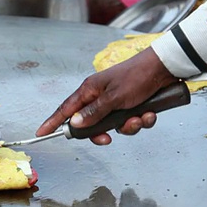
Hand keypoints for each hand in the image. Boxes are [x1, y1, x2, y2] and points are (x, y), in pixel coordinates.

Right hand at [35, 47, 177, 144]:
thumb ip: (94, 113)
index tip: (41, 132)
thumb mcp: (114, 98)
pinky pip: (130, 121)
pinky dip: (141, 120)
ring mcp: (116, 102)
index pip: (65, 109)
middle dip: (103, 133)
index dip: (53, 122)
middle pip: (91, 124)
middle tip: (108, 138)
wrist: (165, 68)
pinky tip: (150, 113)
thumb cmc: (138, 76)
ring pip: (114, 125)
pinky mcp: (130, 105)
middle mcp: (100, 96)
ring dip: (128, 126)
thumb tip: (74, 124)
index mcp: (90, 90)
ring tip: (139, 118)